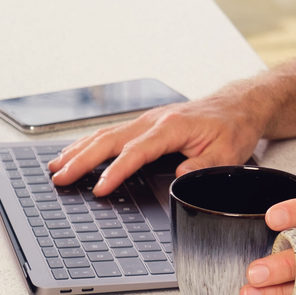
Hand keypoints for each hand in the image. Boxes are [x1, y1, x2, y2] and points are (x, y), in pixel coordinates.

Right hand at [48, 85, 266, 195]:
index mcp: (172, 127)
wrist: (239, 106)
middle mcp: (154, 120)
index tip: (99, 188)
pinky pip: (113, 133)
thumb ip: (203, 167)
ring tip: (57, 166)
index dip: (116, 171)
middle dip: (81, 159)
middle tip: (59, 177)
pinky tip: (78, 152)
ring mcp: (148, 120)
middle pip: (110, 139)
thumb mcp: (228, 152)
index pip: (136, 151)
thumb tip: (180, 179)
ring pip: (106, 134)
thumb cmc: (233, 127)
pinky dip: (91, 143)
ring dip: (80, 150)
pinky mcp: (147, 124)